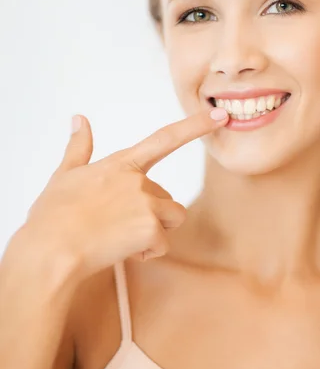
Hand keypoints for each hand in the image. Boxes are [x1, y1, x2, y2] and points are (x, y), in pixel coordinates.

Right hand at [23, 107, 227, 280]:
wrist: (50, 250)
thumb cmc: (53, 215)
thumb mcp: (64, 175)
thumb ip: (79, 147)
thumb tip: (79, 120)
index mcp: (121, 163)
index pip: (165, 138)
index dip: (196, 125)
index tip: (220, 115)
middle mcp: (139, 181)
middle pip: (167, 197)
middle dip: (151, 212)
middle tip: (118, 223)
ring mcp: (146, 204)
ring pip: (171, 218)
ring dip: (154, 230)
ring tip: (121, 236)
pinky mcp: (150, 230)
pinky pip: (161, 245)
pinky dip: (146, 252)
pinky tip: (120, 251)